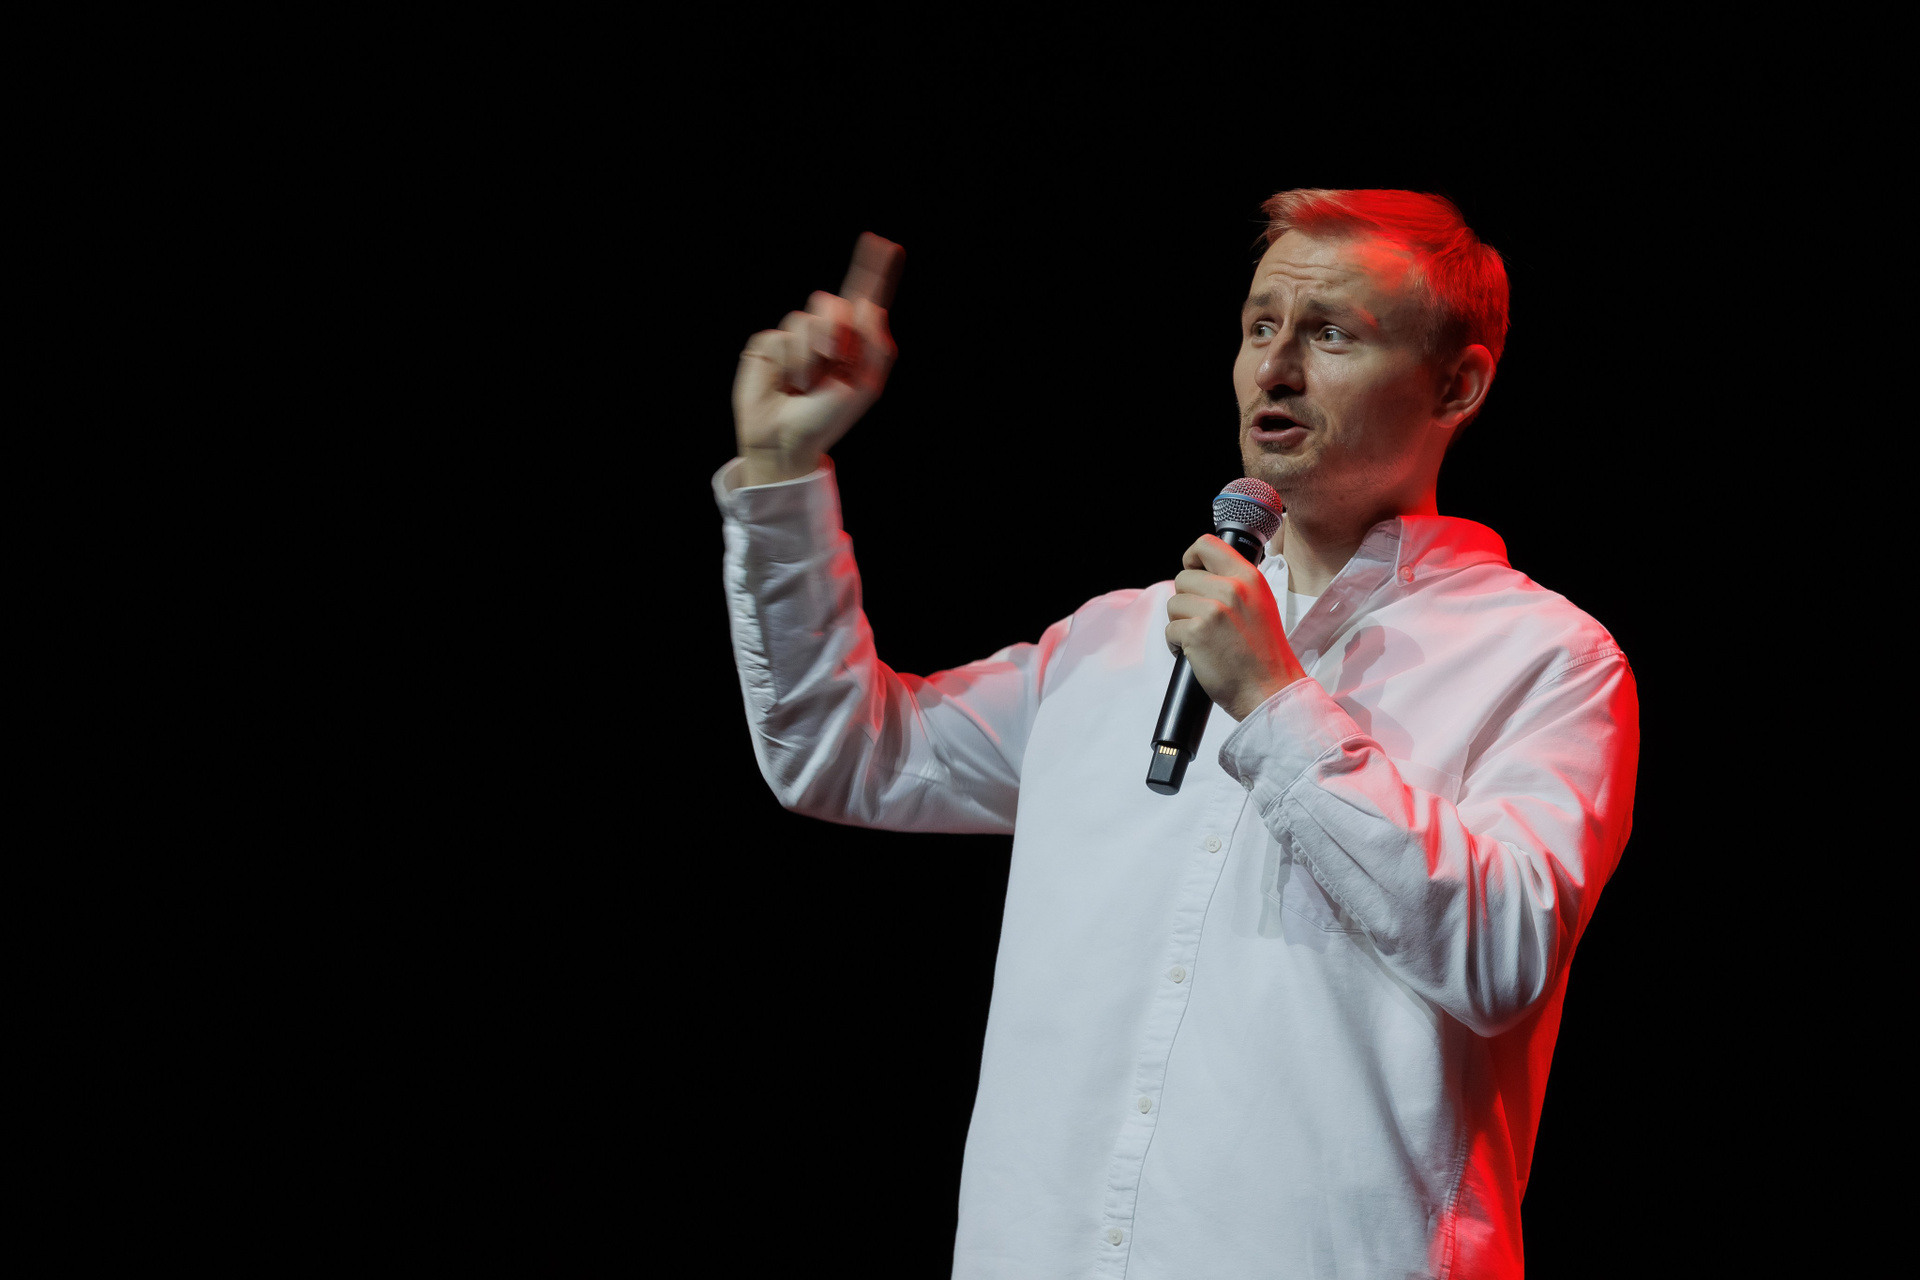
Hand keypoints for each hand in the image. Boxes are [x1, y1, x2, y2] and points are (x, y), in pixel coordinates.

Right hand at [732, 232, 904, 485]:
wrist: (788, 440)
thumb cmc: (828, 419)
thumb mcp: (864, 385)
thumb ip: (875, 344)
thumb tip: (868, 305)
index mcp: (852, 342)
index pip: (863, 298)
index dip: (873, 270)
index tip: (884, 243)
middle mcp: (823, 334)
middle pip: (833, 301)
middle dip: (835, 331)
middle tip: (833, 362)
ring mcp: (794, 337)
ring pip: (806, 318)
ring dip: (811, 355)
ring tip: (805, 383)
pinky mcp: (768, 344)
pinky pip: (782, 336)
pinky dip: (789, 363)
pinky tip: (785, 383)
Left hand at [1166, 536, 1309, 719]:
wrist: (1269, 690)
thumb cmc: (1263, 654)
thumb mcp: (1260, 604)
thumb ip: (1235, 584)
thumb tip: (1203, 573)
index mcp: (1249, 578)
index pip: (1207, 543)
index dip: (1192, 557)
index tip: (1192, 572)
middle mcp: (1232, 589)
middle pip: (1183, 578)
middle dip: (1186, 601)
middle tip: (1202, 622)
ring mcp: (1213, 610)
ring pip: (1173, 604)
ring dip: (1181, 623)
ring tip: (1202, 639)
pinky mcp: (1196, 633)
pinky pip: (1169, 629)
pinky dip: (1177, 644)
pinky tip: (1196, 653)